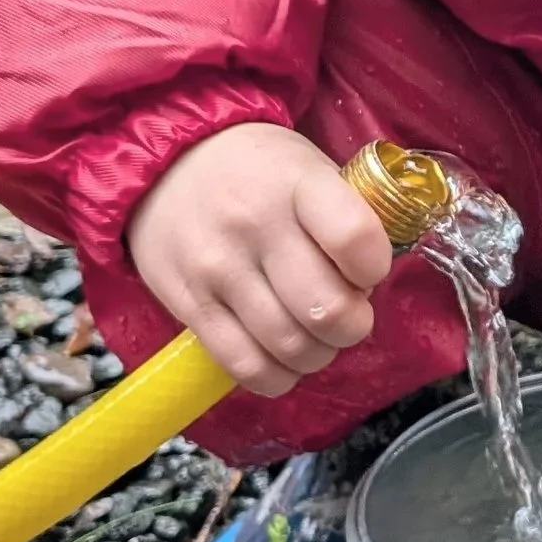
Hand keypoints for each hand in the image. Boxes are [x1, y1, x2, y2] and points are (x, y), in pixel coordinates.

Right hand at [128, 123, 397, 394]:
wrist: (166, 166)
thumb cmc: (257, 172)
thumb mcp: (308, 168)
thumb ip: (345, 218)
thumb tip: (369, 285)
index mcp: (297, 184)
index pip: (354, 239)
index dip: (374, 269)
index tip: (367, 270)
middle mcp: (254, 225)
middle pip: (326, 309)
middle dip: (352, 325)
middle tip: (346, 314)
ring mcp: (217, 269)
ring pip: (289, 345)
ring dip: (317, 354)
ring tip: (315, 336)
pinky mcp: (188, 305)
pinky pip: (244, 365)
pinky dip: (276, 376)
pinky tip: (283, 359)